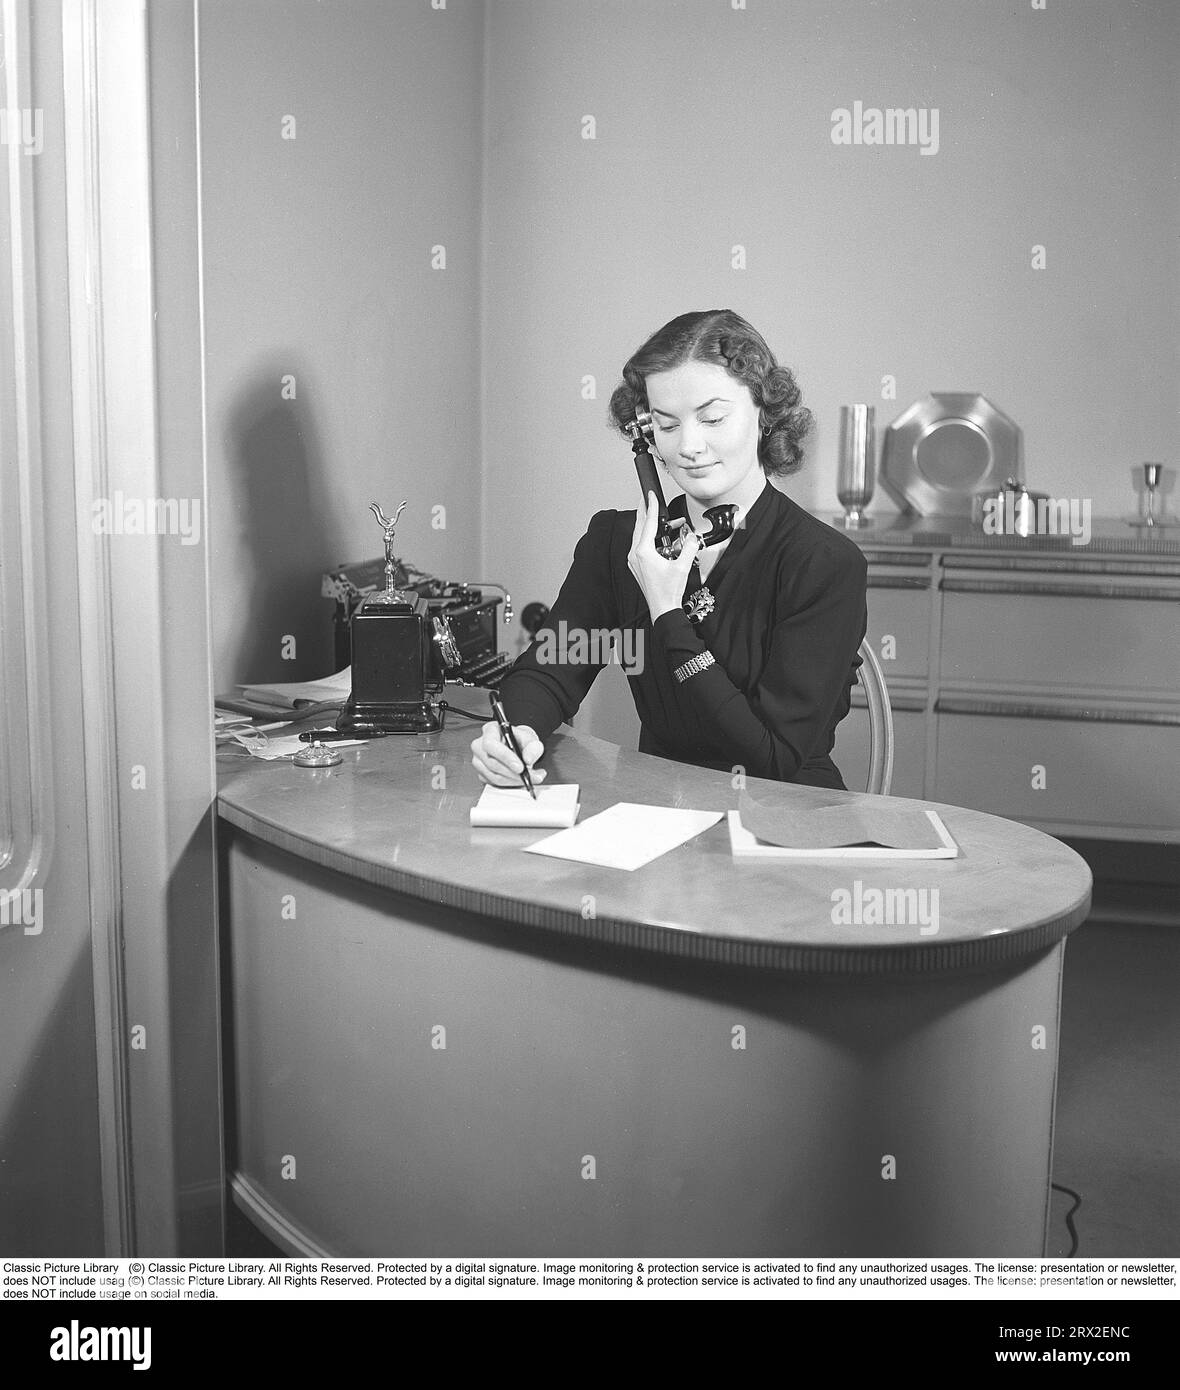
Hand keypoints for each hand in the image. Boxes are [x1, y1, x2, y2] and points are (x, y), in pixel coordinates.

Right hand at [470, 721, 546, 786]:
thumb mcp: (531, 739)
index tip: (520, 767)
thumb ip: (533, 747)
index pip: (490, 744)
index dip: (505, 757)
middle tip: (531, 776)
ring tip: (531, 778)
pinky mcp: (481, 774)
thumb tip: (528, 759)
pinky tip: (521, 780)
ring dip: (514, 780)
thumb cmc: (520, 740)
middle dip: (513, 773)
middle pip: (492, 763)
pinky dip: (510, 784)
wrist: (518, 747)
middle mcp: (480, 745)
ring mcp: (478, 761)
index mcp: (489, 730)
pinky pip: (494, 783)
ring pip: (494, 776)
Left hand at [628, 491, 700, 620]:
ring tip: (664, 521)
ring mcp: (634, 561)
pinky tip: (661, 538)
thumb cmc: (668, 591)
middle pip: (639, 526)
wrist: (663, 608)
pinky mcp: (637, 566)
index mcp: (643, 552)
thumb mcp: (683, 566)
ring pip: (640, 536)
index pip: (647, 523)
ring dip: (651, 526)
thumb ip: (689, 547)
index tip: (651, 495)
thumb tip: (692, 536)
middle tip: (647, 499)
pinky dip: (651, 538)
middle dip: (645, 511)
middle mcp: (635, 555)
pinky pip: (642, 546)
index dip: (651, 506)